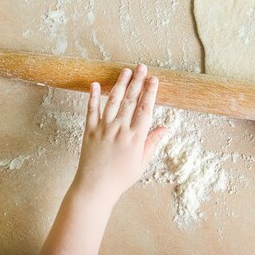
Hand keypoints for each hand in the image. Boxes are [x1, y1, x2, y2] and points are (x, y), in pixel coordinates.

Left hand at [72, 64, 166, 203]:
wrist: (95, 188)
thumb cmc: (121, 178)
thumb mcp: (142, 162)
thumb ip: (152, 143)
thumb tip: (165, 128)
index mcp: (135, 138)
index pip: (145, 109)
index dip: (150, 92)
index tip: (154, 79)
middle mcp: (120, 129)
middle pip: (131, 100)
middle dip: (137, 81)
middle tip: (142, 67)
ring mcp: (103, 129)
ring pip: (113, 101)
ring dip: (120, 84)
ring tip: (126, 71)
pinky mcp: (89, 131)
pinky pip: (91, 111)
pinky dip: (93, 97)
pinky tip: (96, 84)